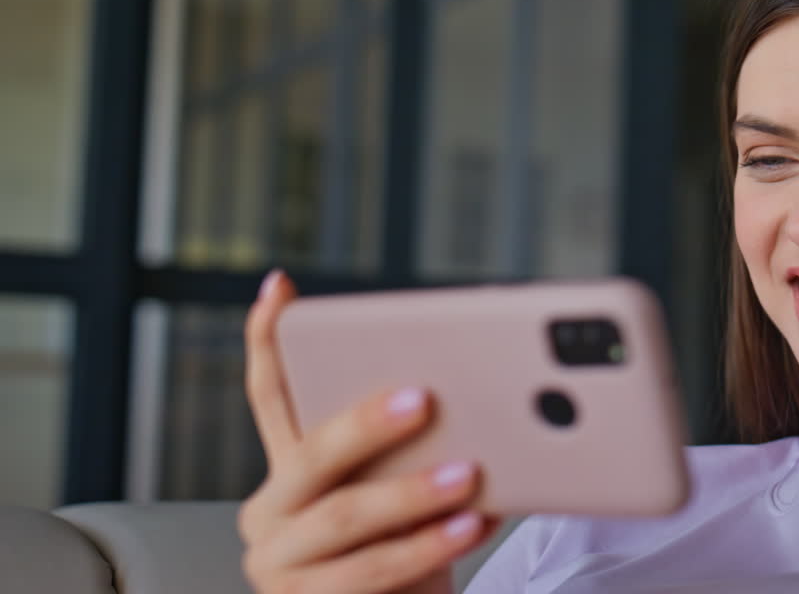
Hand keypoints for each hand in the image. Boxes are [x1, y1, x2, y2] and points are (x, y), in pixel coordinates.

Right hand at [237, 270, 501, 593]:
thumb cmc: (409, 550)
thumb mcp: (403, 492)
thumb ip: (412, 448)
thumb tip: (475, 394)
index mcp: (288, 470)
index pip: (270, 395)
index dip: (269, 340)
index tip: (280, 286)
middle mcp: (271, 513)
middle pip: (311, 454)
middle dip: (367, 423)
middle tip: (424, 399)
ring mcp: (280, 565)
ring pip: (343, 515)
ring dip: (411, 493)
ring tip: (468, 475)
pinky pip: (369, 572)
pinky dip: (424, 546)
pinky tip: (469, 525)